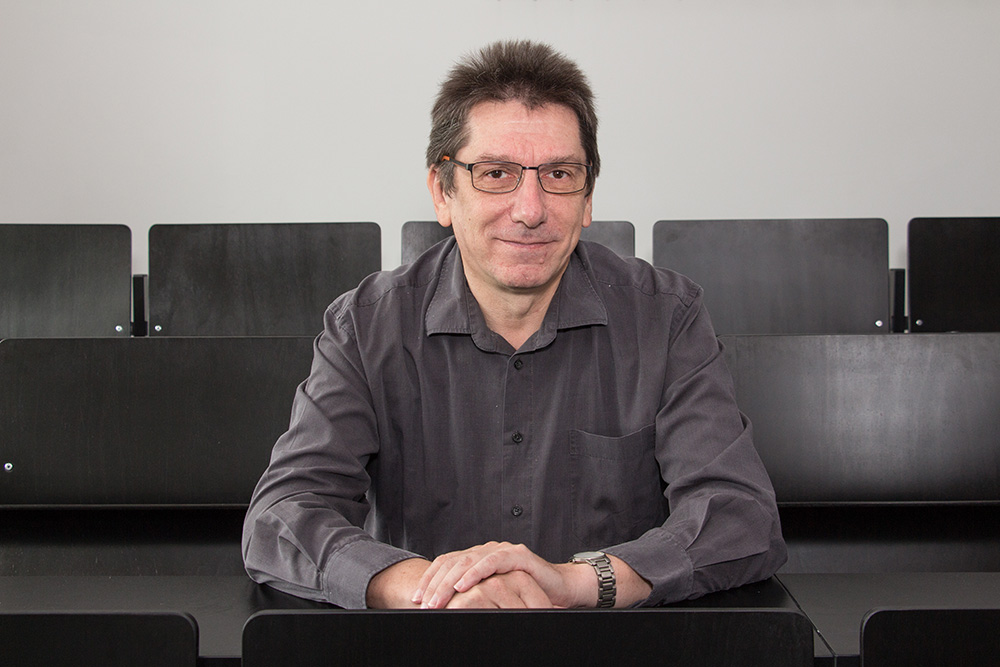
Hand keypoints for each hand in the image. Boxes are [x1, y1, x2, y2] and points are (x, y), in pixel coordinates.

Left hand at [412, 541, 588, 608]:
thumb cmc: (526, 596)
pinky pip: (492, 562)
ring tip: (437, 599)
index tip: (415, 598)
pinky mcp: (518, 556)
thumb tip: (444, 611)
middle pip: (453, 562)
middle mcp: (487, 551)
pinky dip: (475, 573)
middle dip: (434, 583)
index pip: (446, 564)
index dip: (429, 579)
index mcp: (478, 557)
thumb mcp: (493, 597)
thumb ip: (473, 597)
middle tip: (421, 602)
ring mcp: (502, 551)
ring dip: (449, 582)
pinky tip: (463, 585)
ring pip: (468, 561)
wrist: (561, 590)